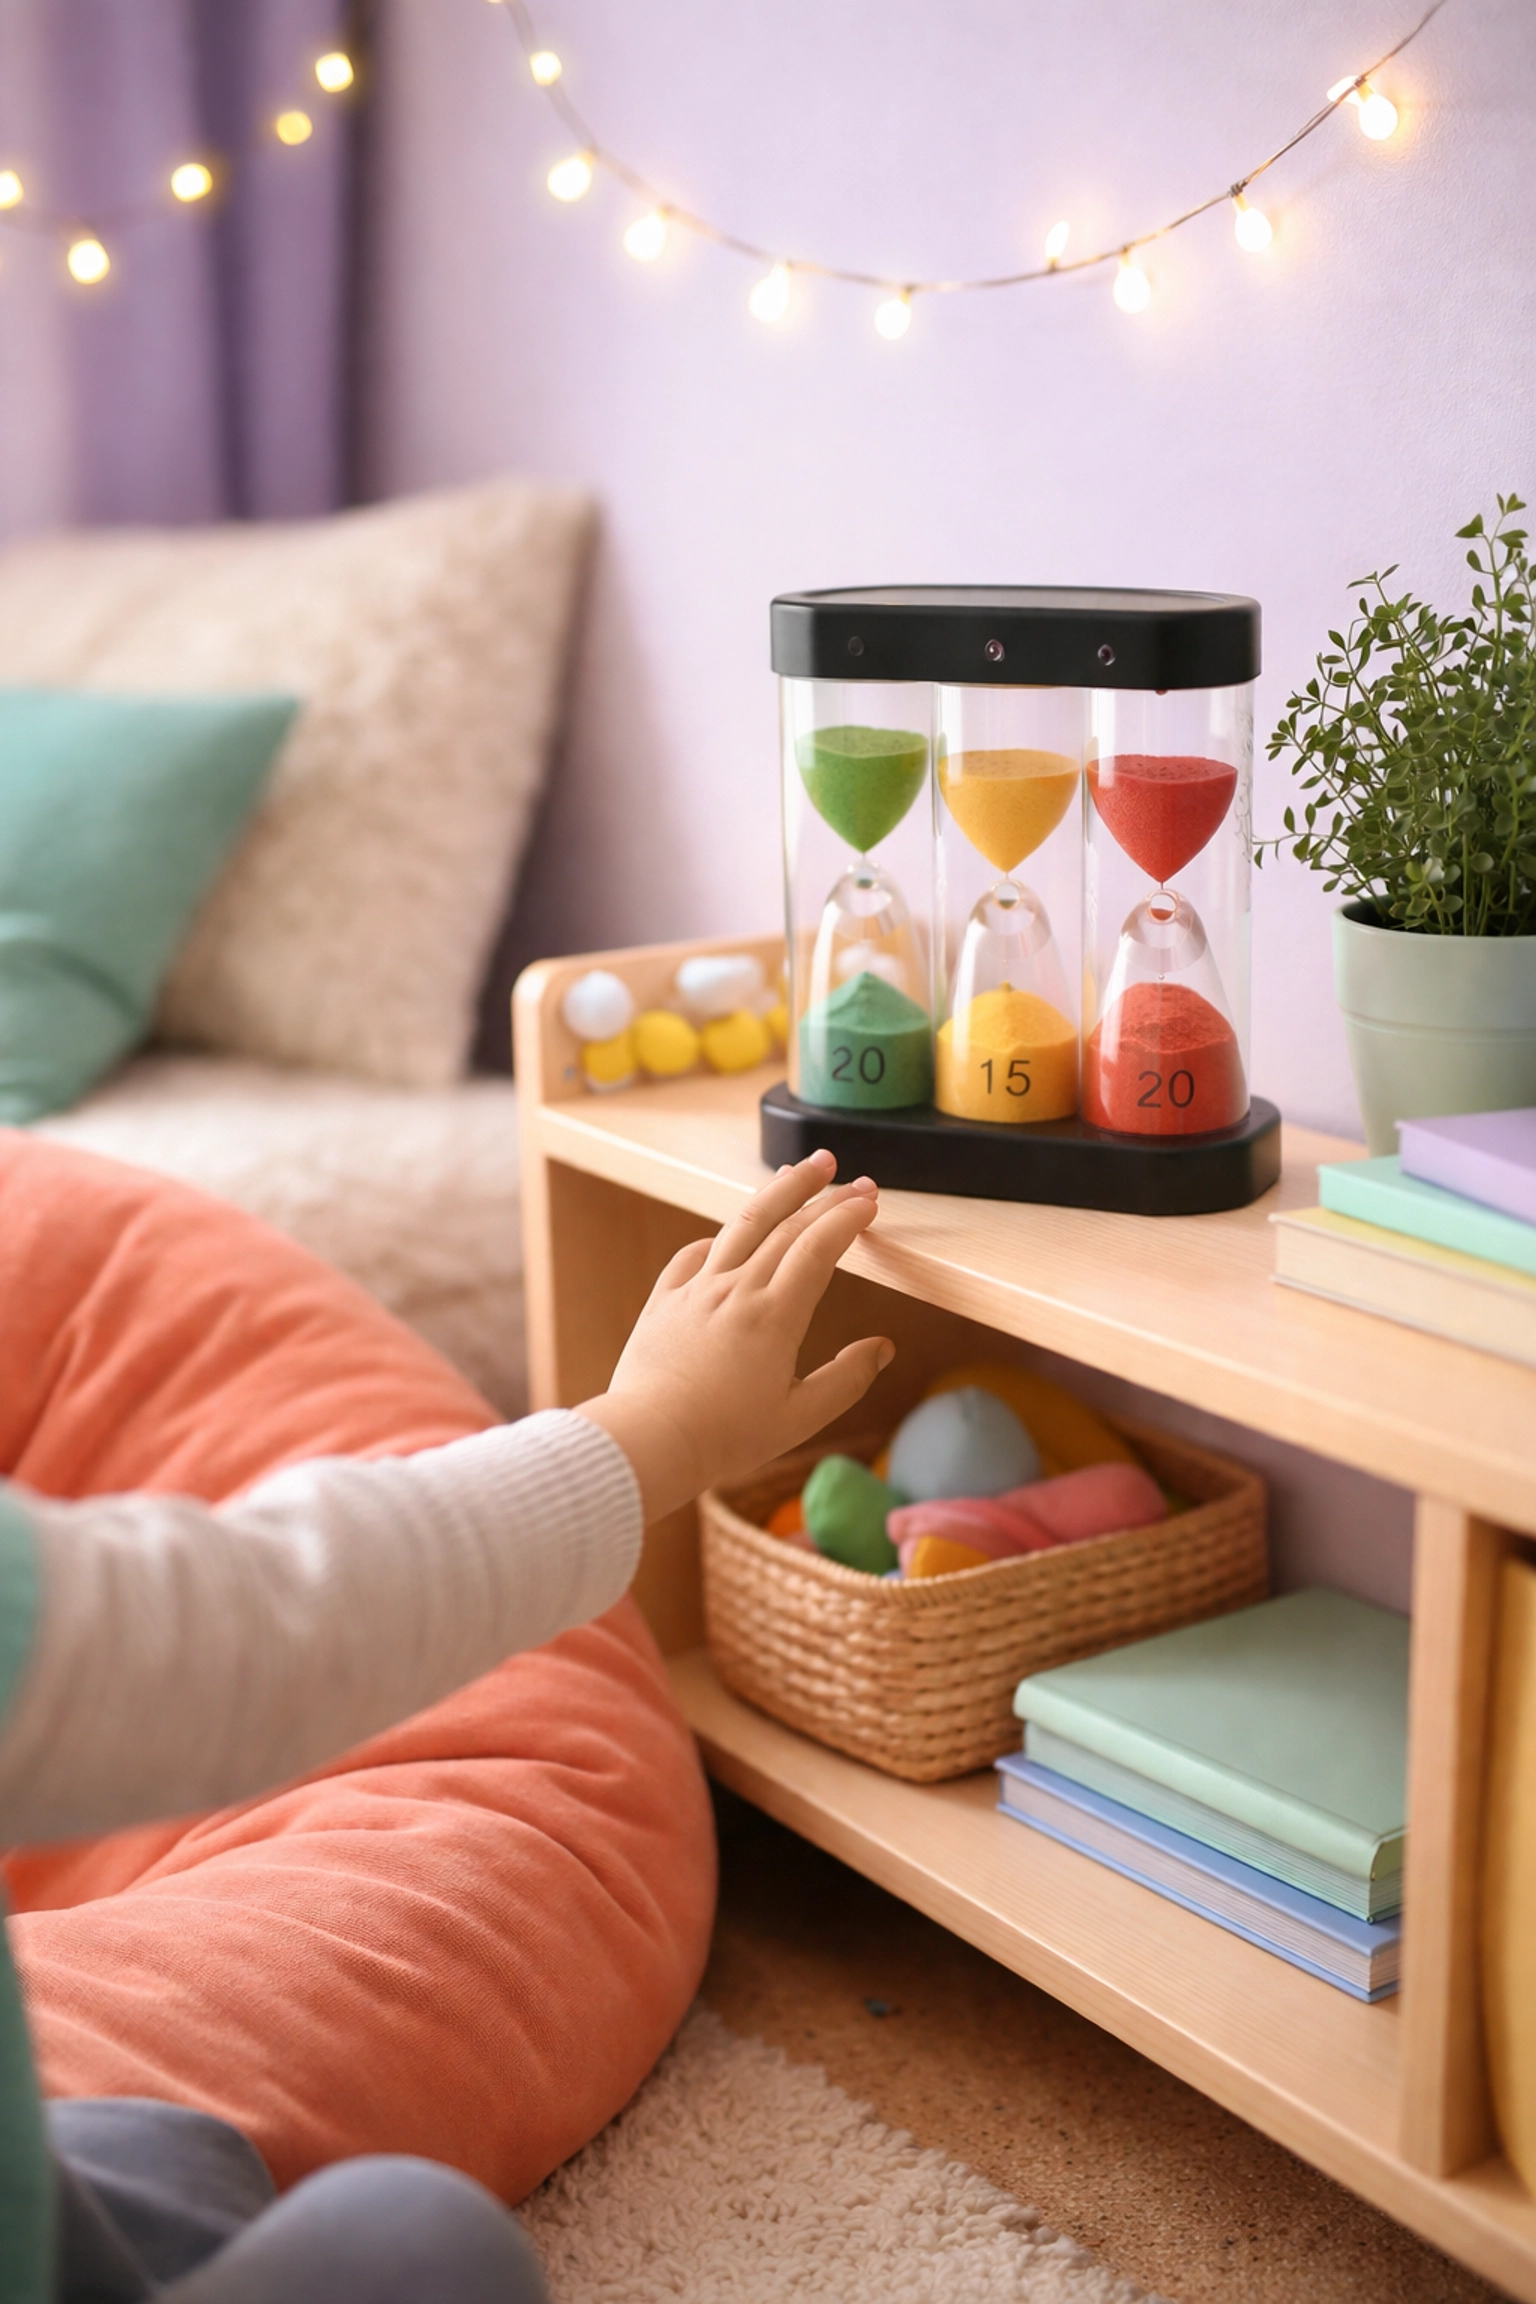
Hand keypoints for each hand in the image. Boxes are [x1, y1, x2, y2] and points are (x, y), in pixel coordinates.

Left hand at [576, 1150, 892, 1522]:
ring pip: (741, 1225)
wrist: (647, 1440)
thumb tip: (882, 1348)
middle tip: (853, 1177)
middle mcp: (736, 1289)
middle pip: (785, 1224)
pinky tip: (725, 1236)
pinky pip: (692, 1255)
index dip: (847, 1218)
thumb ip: (846, 1380)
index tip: (870, 1201)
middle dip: (824, 1195)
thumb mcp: (800, 1417)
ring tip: (798, 1170)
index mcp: (775, 1315)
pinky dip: (717, 1238)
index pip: (819, 1247)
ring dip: (775, 1192)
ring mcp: (696, 1290)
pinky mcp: (664, 1301)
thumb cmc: (725, 1437)